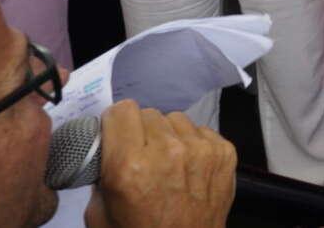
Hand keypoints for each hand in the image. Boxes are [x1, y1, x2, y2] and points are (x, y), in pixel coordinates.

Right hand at [84, 101, 235, 227]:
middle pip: (148, 113)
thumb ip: (101, 172)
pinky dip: (192, 144)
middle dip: (141, 131)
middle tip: (141, 154)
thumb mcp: (99, 212)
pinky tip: (188, 167)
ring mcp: (201, 149)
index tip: (116, 135)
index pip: (121, 111)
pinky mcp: (224, 152)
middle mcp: (167, 150)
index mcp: (129, 164)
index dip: (116, 123)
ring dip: (168, 135)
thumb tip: (106, 145)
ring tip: (166, 162)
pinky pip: (201, 130)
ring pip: (176, 119)